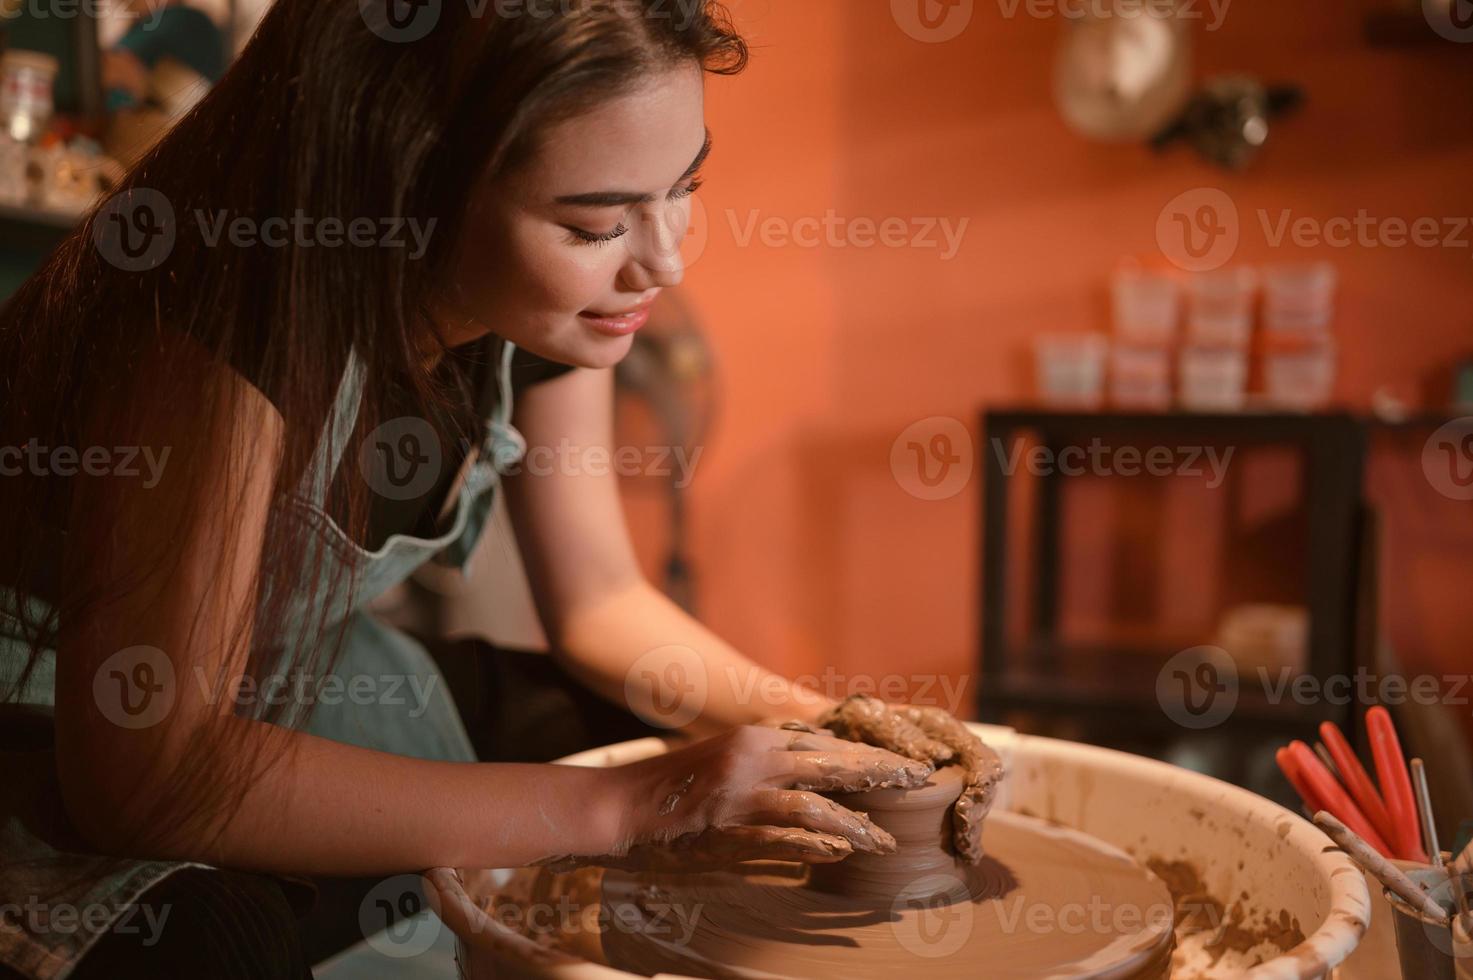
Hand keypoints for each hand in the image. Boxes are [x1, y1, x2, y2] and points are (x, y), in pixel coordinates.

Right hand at [537, 725, 933, 872]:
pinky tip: (843, 851)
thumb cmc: (674, 786)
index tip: (901, 761)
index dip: (866, 752)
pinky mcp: (729, 828)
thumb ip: (769, 763)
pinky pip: (783, 838)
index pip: (825, 741)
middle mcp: (753, 757)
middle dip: (880, 773)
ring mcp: (742, 794)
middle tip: (919, 781)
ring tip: (886, 840)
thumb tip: (815, 774)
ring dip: (857, 824)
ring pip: (816, 804)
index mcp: (755, 738)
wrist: (620, 805)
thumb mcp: (726, 760)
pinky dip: (817, 845)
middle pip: (832, 762)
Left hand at [813, 695, 1003, 864]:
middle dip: (978, 813)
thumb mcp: (867, 718)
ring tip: (966, 852)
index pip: (978, 755)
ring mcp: (945, 772)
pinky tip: (964, 855)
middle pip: (983, 783)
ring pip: (975, 802)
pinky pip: (958, 814)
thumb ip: (900, 734)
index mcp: (940, 727)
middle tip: (964, 840)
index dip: (980, 783)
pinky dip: (964, 834)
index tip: (965, 810)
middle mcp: (950, 748)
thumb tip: (940, 757)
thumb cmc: (847, 720)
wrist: (831, 730)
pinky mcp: (935, 795)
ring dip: (974, 828)